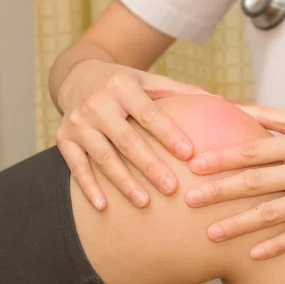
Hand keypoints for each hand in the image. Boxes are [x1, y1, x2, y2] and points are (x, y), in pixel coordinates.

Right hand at [56, 59, 210, 209]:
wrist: (77, 76)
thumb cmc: (123, 84)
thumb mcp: (148, 80)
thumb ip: (179, 92)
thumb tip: (221, 101)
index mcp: (122, 86)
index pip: (149, 113)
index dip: (168, 134)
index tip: (189, 154)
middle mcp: (97, 103)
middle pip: (127, 139)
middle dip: (150, 165)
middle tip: (172, 188)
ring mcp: (78, 122)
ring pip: (102, 156)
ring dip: (122, 181)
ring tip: (144, 203)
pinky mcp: (63, 138)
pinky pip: (76, 166)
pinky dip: (88, 187)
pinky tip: (103, 207)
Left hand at [185, 105, 284, 259]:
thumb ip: (269, 116)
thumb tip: (230, 106)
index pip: (253, 151)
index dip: (221, 159)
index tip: (193, 166)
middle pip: (257, 182)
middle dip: (220, 192)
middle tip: (189, 201)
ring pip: (274, 214)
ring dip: (240, 225)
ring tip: (211, 234)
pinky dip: (277, 246)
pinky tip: (252, 255)